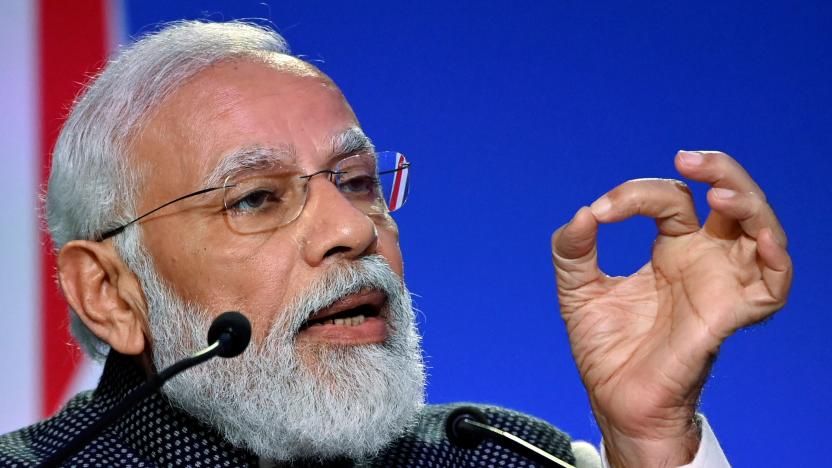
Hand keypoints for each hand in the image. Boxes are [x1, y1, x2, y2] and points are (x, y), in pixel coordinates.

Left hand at [551, 151, 791, 466]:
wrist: (615, 400)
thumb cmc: (606, 348)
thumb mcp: (578, 289)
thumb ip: (572, 251)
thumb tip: (582, 213)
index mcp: (671, 248)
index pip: (669, 199)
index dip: (635, 195)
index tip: (600, 213)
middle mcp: (703, 259)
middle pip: (731, 200)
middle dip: (718, 170)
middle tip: (688, 158)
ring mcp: (720, 284)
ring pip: (759, 229)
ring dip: (748, 203)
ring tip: (719, 190)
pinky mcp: (729, 314)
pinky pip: (772, 285)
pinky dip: (774, 259)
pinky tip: (759, 239)